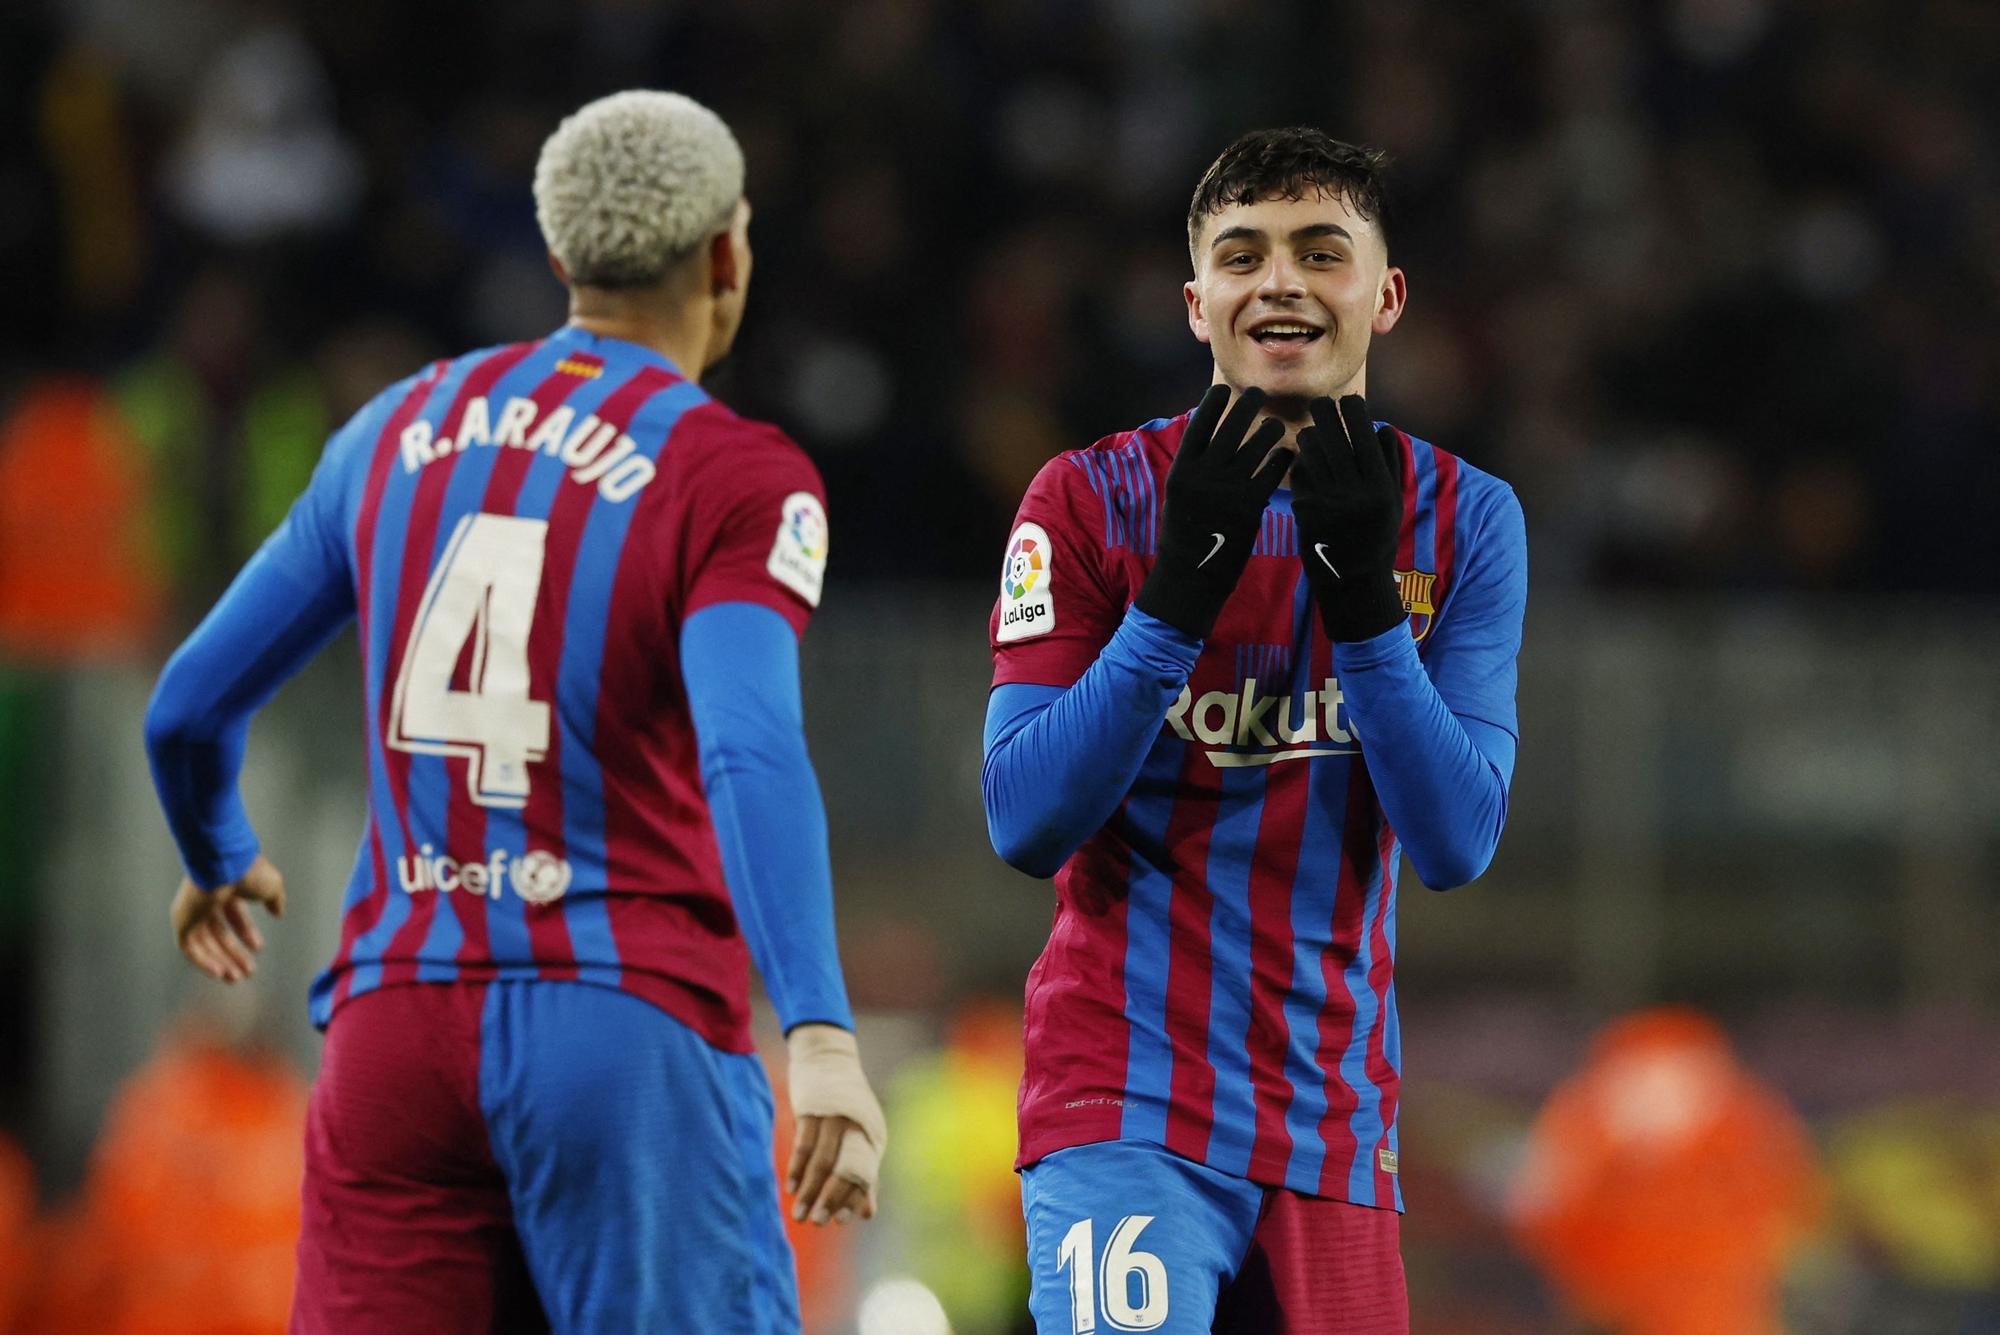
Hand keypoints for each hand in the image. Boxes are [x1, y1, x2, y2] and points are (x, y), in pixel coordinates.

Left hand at [170, 855, 285, 982]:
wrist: (225, 864)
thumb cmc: (248, 871)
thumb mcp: (272, 886)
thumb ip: (275, 900)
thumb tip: (278, 913)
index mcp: (227, 890)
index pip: (234, 917)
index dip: (247, 934)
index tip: (258, 949)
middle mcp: (207, 902)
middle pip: (219, 935)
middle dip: (234, 954)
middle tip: (247, 972)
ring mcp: (192, 912)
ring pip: (204, 945)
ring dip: (220, 962)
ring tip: (235, 977)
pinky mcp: (181, 921)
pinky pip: (189, 948)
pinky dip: (203, 961)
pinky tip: (219, 972)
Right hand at [784, 1023, 886, 1225]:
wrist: (828, 1057)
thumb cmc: (846, 1104)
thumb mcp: (862, 1135)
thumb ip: (865, 1173)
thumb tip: (867, 1214)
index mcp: (872, 1135)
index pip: (866, 1174)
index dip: (853, 1198)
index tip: (839, 1220)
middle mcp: (856, 1127)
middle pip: (845, 1169)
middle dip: (830, 1199)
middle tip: (817, 1222)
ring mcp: (833, 1117)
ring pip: (822, 1161)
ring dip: (810, 1190)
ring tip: (800, 1213)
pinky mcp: (811, 1109)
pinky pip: (804, 1143)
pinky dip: (797, 1167)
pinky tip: (791, 1187)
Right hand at [1133, 383, 1289, 638]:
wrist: (1191, 575)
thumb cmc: (1184, 535)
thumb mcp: (1179, 497)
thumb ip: (1193, 470)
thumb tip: (1206, 441)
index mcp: (1182, 470)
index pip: (1198, 425)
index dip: (1212, 403)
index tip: (1223, 389)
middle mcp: (1204, 474)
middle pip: (1231, 426)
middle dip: (1247, 405)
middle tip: (1259, 392)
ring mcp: (1228, 488)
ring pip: (1256, 445)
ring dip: (1269, 430)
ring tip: (1275, 426)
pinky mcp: (1250, 505)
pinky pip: (1272, 471)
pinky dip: (1282, 459)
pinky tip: (1288, 455)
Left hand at [1292, 394, 1407, 641]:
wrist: (1352, 581)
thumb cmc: (1376, 538)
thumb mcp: (1393, 503)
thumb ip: (1390, 464)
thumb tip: (1383, 427)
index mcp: (1380, 487)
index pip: (1365, 436)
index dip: (1355, 412)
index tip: (1350, 399)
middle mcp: (1353, 492)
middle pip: (1334, 436)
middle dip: (1325, 413)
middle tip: (1320, 402)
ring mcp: (1326, 501)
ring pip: (1312, 451)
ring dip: (1310, 436)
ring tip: (1313, 434)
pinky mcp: (1304, 509)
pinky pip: (1298, 473)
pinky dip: (1300, 462)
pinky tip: (1303, 462)